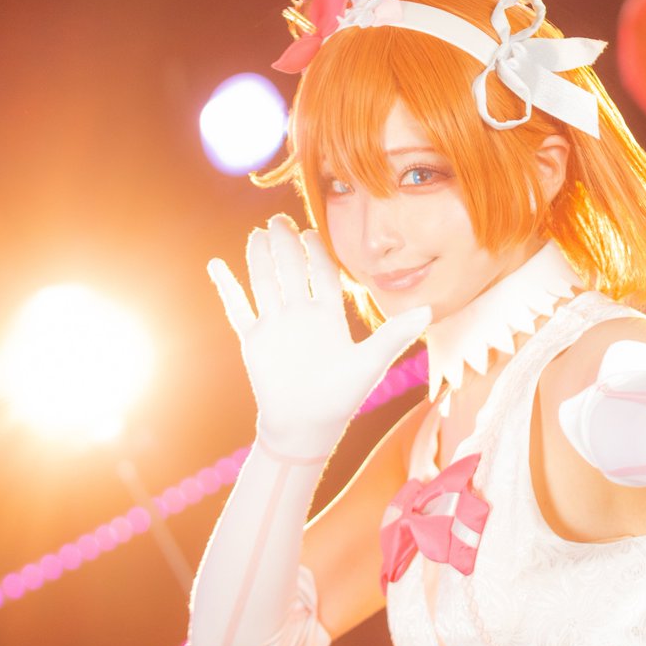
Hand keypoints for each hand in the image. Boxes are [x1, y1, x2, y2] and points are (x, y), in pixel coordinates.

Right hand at [207, 214, 429, 454]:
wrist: (306, 426)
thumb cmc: (342, 397)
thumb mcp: (371, 362)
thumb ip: (395, 334)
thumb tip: (429, 310)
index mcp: (329, 316)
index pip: (323, 275)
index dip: (317, 253)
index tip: (311, 229)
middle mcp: (301, 315)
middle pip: (292, 271)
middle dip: (286, 245)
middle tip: (278, 219)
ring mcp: (275, 325)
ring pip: (265, 282)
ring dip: (260, 258)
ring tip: (257, 233)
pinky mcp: (253, 340)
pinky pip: (238, 308)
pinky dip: (227, 287)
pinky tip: (216, 264)